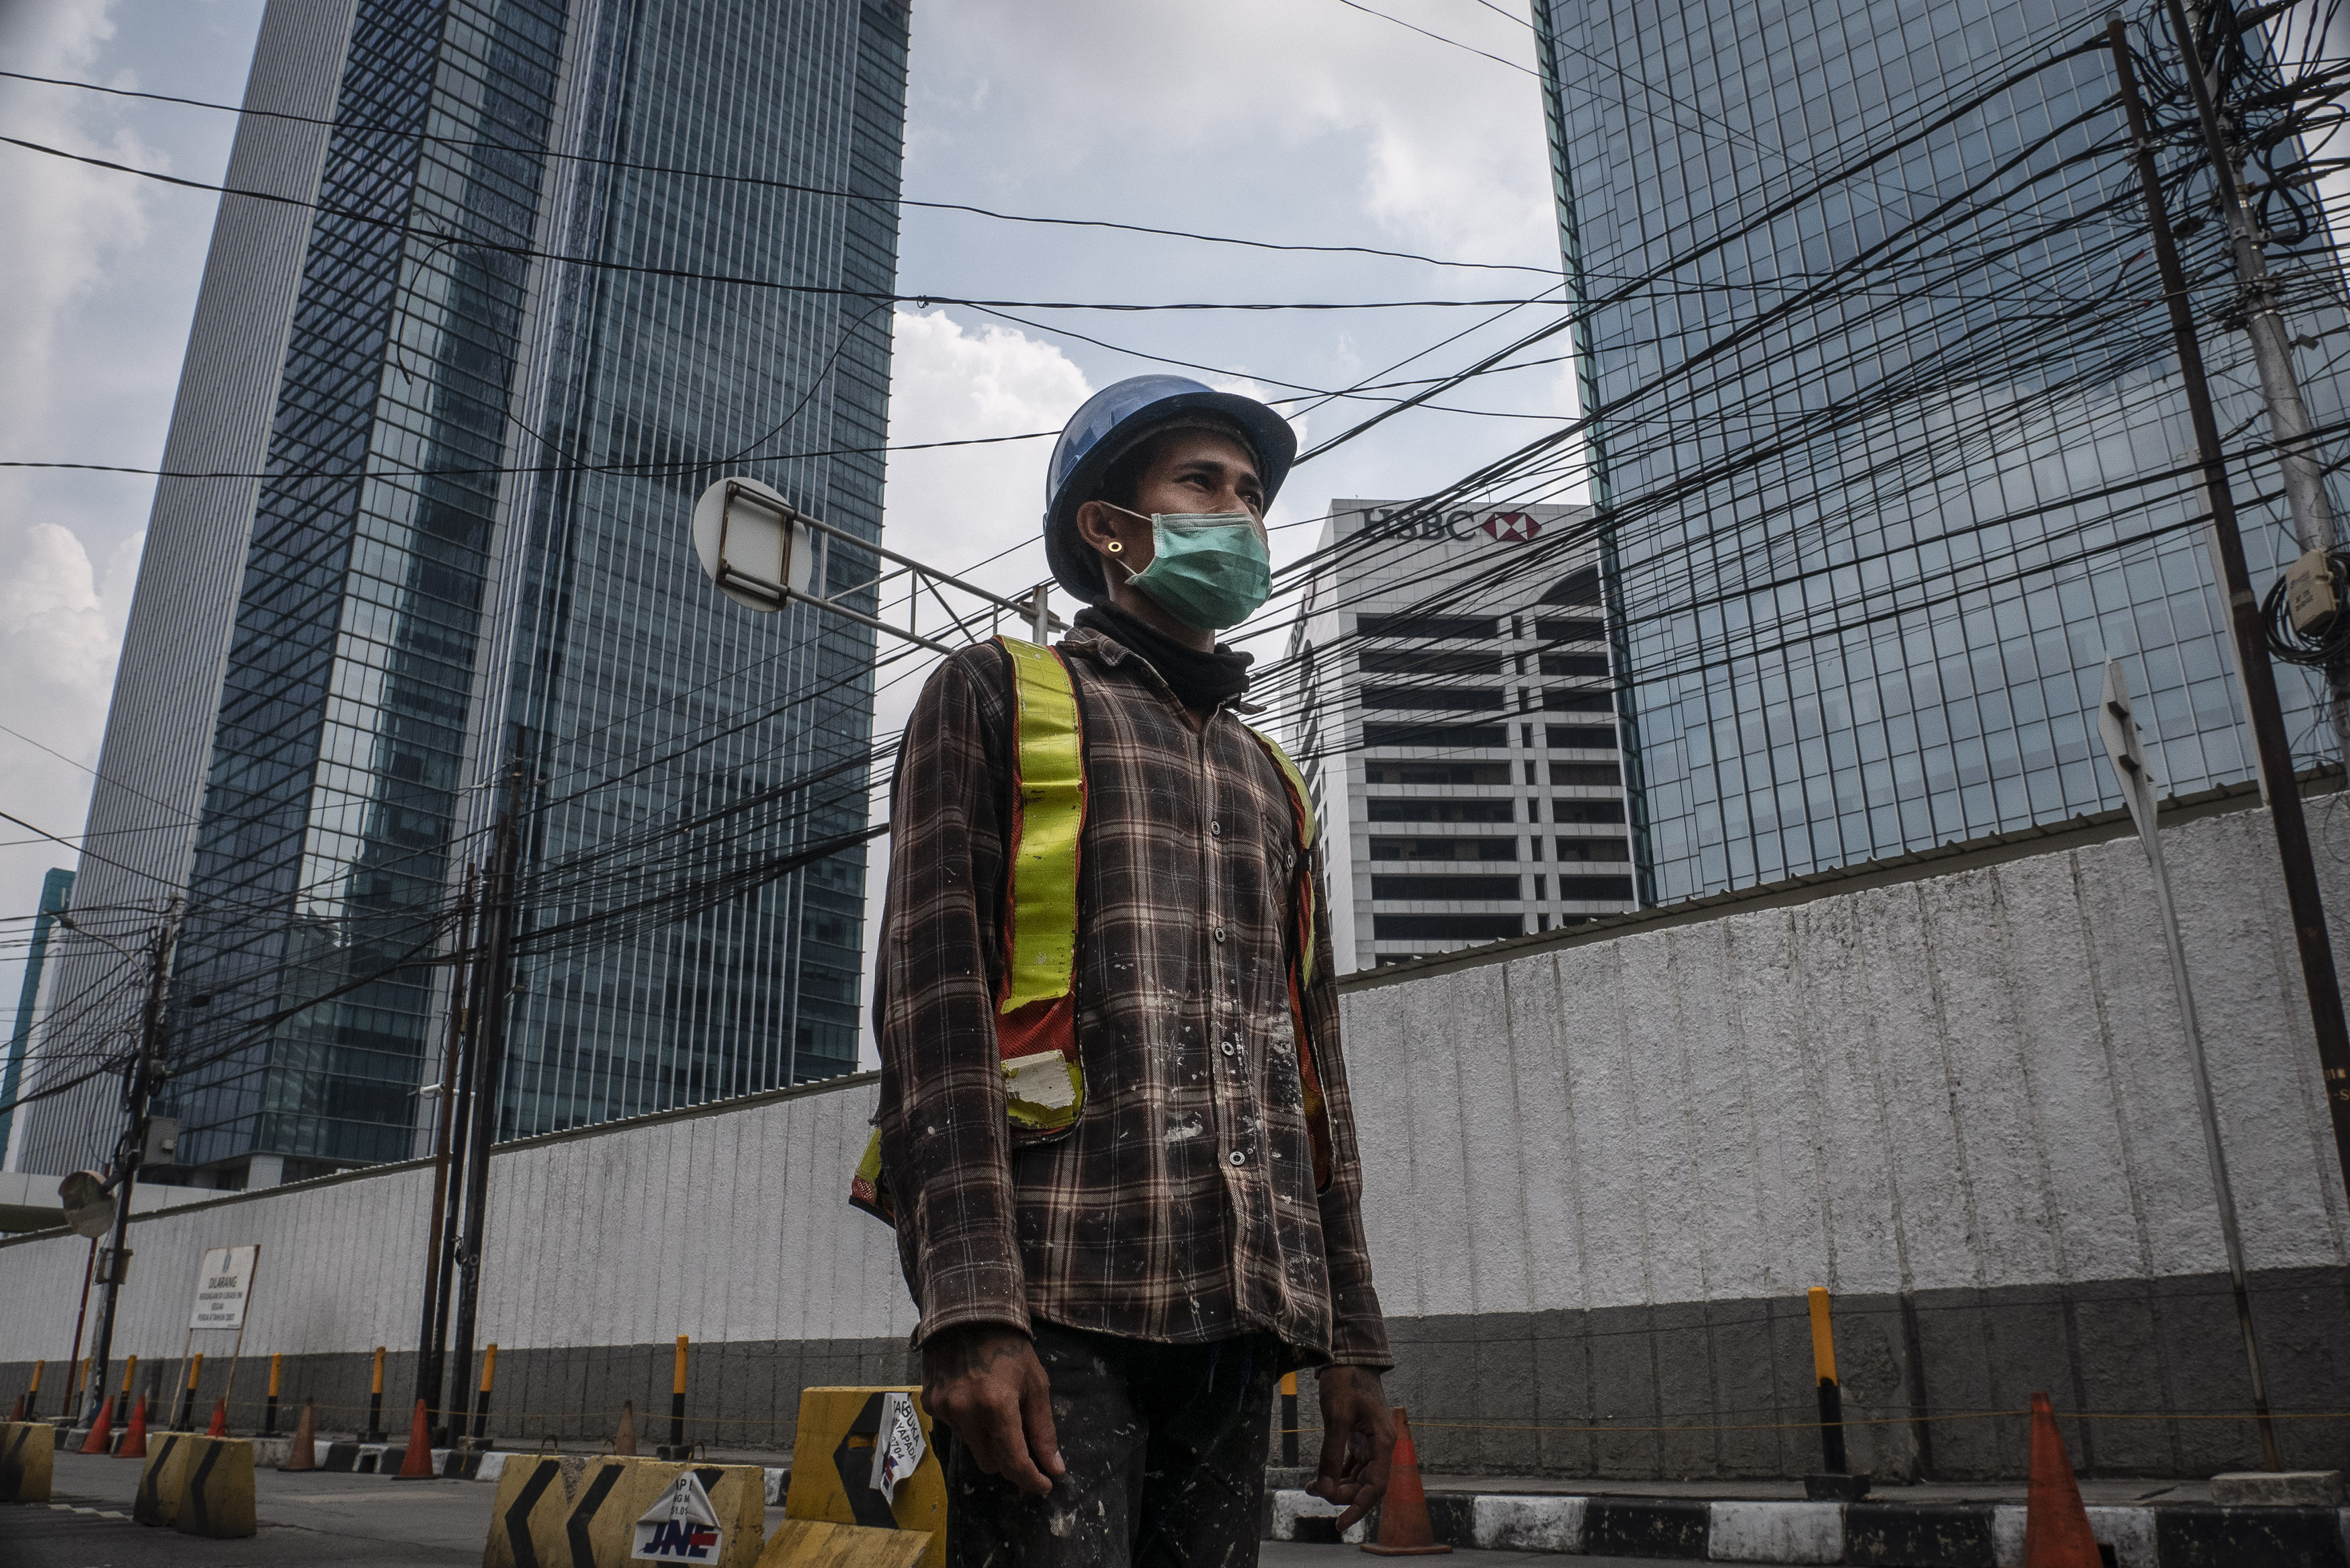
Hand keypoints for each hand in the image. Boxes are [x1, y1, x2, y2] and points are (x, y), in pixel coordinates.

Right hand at [919, 1324, 1063, 1496]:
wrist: (967, 1313)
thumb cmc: (1009, 1348)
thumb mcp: (1035, 1384)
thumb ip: (1043, 1429)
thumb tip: (1054, 1468)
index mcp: (997, 1405)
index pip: (1013, 1461)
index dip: (1031, 1479)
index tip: (1044, 1485)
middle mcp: (966, 1412)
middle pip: (991, 1463)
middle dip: (1009, 1460)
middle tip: (1022, 1443)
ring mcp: (944, 1409)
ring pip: (972, 1447)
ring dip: (988, 1440)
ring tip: (994, 1408)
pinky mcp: (930, 1404)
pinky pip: (954, 1430)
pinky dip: (968, 1424)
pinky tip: (973, 1398)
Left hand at [1306, 1365, 1394, 1532]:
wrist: (1347, 1355)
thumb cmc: (1346, 1381)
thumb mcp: (1336, 1417)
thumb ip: (1331, 1454)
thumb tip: (1324, 1487)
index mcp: (1384, 1442)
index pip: (1375, 1487)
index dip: (1358, 1508)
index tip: (1339, 1523)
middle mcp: (1381, 1445)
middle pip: (1365, 1485)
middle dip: (1341, 1494)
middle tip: (1314, 1491)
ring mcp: (1371, 1442)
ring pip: (1357, 1477)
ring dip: (1336, 1485)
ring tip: (1311, 1486)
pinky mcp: (1360, 1437)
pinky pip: (1351, 1465)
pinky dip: (1336, 1474)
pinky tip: (1318, 1478)